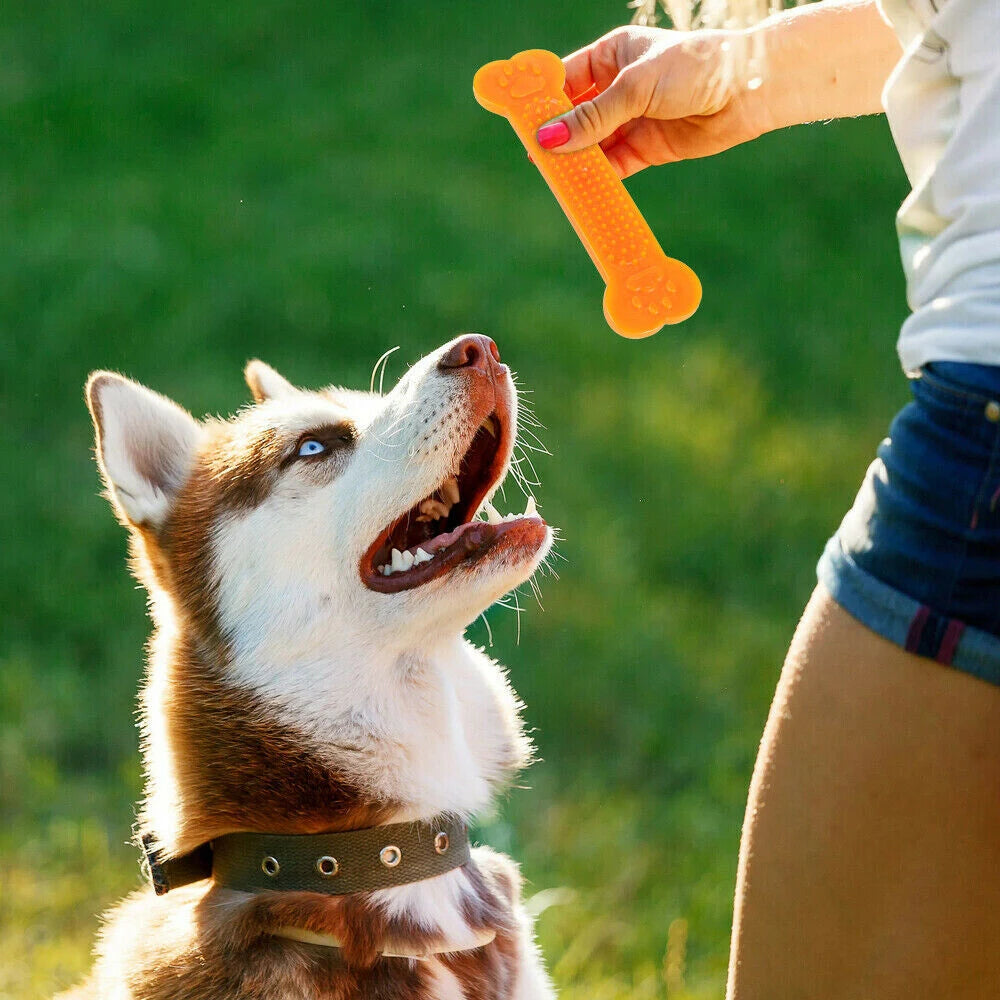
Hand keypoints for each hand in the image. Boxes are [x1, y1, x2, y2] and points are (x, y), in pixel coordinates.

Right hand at [538, 26, 770, 177]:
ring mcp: (631, 119)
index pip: (565, 79)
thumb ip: (593, 116)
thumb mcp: (636, 87)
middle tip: (535, 157)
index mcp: (611, 55)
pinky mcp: (646, 148)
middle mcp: (618, 87)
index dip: (542, 101)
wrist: (749, 91)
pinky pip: (614, 166)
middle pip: (575, 116)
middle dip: (557, 137)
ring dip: (576, 161)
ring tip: (556, 178)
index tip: (520, 122)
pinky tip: (583, 188)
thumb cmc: (695, 68)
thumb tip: (549, 138)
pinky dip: (599, 178)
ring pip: (592, 144)